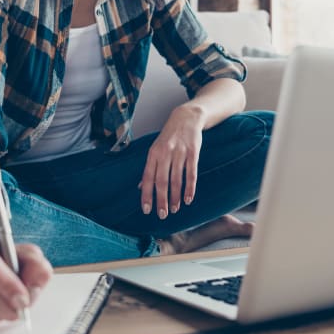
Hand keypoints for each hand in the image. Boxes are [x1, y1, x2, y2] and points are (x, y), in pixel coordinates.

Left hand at [140, 104, 204, 218]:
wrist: (186, 118)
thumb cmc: (169, 137)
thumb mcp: (155, 149)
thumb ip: (149, 168)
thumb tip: (140, 187)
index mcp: (153, 154)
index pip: (147, 178)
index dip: (146, 195)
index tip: (146, 210)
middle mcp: (165, 153)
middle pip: (161, 181)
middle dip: (161, 200)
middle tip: (162, 215)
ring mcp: (179, 153)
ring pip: (176, 179)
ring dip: (176, 197)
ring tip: (175, 209)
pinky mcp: (193, 152)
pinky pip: (191, 173)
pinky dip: (190, 188)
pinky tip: (189, 199)